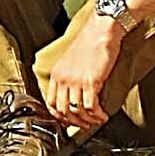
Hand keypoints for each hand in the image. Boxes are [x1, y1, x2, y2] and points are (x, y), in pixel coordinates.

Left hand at [42, 9, 125, 133]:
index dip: (59, 116)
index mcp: (56, 74)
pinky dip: (97, 115)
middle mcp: (63, 79)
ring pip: (76, 111)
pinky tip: (103, 115)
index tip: (67, 121)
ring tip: (96, 120)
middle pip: (62, 110)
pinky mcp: (91, 82)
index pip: (51, 102)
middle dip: (73, 122)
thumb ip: (69, 76)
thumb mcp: (71, 60)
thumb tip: (73, 93)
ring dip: (87, 120)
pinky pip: (91, 106)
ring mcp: (76, 81)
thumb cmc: (90, 42)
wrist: (101, 30)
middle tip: (84, 125)